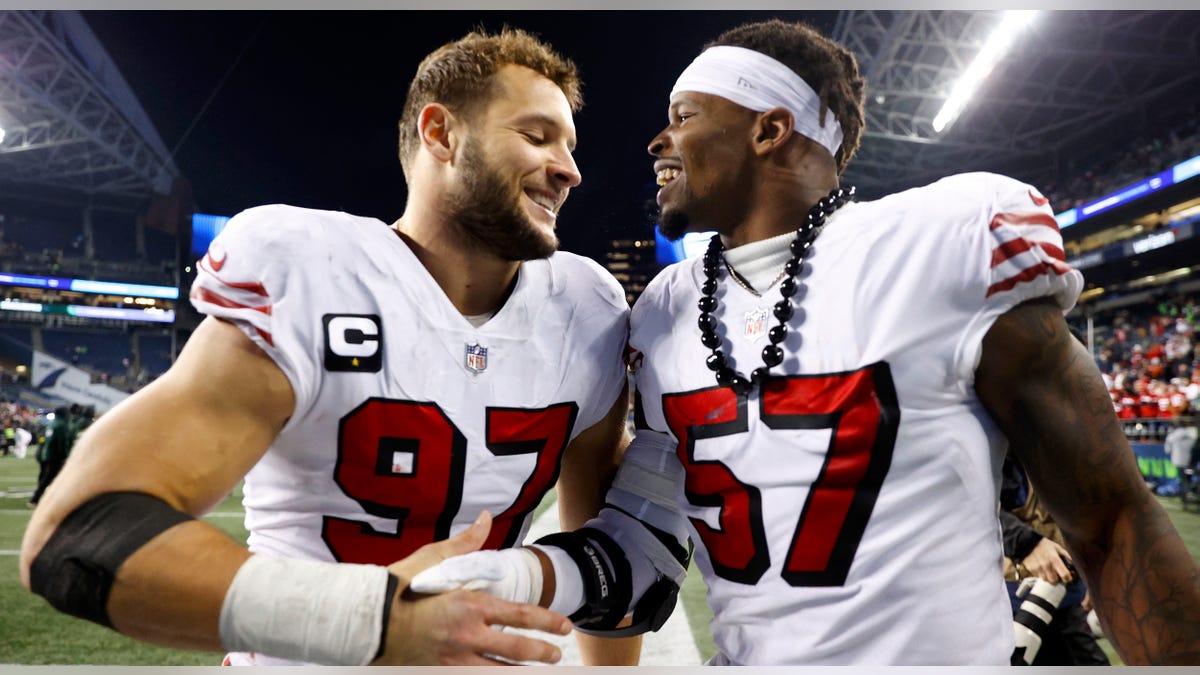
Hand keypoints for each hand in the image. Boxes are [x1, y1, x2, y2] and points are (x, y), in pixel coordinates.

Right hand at [371, 512, 570, 664]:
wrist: (362, 619)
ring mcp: (452, 660)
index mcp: (468, 605)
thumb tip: (486, 518)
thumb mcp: (432, 559)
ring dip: (522, 673)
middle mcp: (465, 636)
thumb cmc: (397, 586)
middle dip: (542, 653)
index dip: (548, 622)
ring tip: (538, 674)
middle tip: (555, 655)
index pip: (521, 615)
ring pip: (498, 673)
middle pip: (516, 651)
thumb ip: (466, 543)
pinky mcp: (437, 673)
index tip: (564, 625)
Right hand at [1020, 537, 1073, 584]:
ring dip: (1048, 577)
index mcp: (1055, 559)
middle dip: (1057, 579)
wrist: (1027, 542)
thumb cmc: (1044, 545)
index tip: (1068, 577)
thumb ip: (1067, 556)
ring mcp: (1038, 568)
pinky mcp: (1032, 569)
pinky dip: (1041, 575)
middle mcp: (1046, 565)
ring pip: (1046, 580)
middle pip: (1054, 581)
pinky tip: (1041, 568)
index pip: (1065, 575)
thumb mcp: (1057, 548)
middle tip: (1057, 574)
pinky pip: (1038, 577)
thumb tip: (1075, 564)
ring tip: (1048, 571)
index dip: (1068, 579)